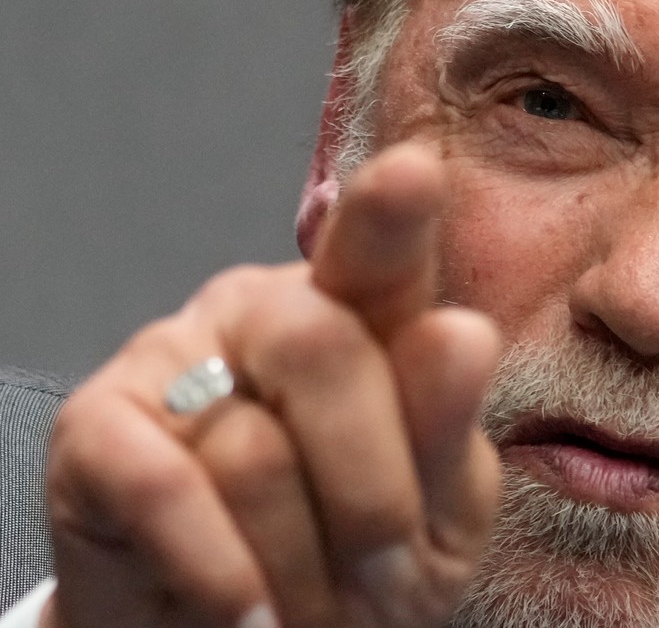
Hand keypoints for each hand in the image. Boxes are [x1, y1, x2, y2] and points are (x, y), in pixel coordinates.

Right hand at [42, 145, 502, 627]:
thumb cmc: (360, 566)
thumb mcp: (437, 514)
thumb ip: (447, 428)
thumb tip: (459, 332)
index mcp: (362, 316)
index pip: (381, 257)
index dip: (391, 218)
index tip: (413, 175)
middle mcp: (265, 313)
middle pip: (327, 352)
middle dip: (371, 499)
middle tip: (380, 578)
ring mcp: (174, 357)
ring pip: (252, 448)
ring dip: (300, 564)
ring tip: (304, 599)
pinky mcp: (97, 427)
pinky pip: (167, 491)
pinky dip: (219, 573)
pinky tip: (242, 612)